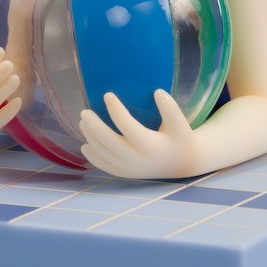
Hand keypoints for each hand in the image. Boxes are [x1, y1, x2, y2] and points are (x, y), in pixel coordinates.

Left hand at [78, 90, 198, 179]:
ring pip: (104, 154)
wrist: (182, 164)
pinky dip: (93, 157)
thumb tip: (157, 92)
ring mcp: (130, 169)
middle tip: (84, 111)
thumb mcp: (180, 124)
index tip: (107, 94)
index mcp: (151, 146)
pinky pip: (105, 167)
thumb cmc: (180, 138)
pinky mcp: (126, 174)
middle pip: (110, 142)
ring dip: (91, 138)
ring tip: (83, 121)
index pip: (128, 126)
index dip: (116, 110)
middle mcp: (138, 160)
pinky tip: (85, 145)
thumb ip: (171, 109)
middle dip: (94, 126)